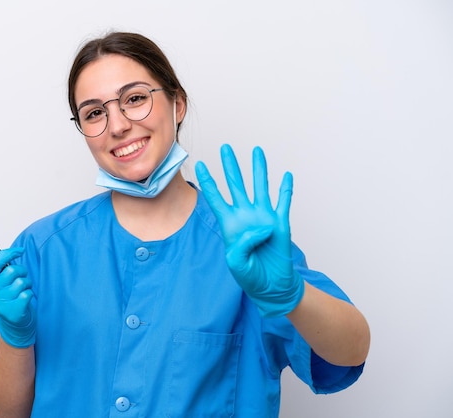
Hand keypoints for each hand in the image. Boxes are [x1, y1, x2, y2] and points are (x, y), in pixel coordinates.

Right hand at [0, 248, 36, 347]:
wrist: (14, 321)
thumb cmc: (9, 296)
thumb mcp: (1, 281)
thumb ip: (1, 266)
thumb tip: (0, 250)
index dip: (8, 253)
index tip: (20, 250)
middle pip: (12, 270)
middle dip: (22, 271)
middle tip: (22, 278)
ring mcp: (0, 303)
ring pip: (21, 282)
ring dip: (27, 284)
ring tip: (22, 290)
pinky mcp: (12, 311)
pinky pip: (27, 294)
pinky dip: (29, 294)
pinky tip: (24, 299)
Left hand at [195, 144, 303, 316]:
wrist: (271, 286)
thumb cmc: (250, 275)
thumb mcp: (237, 263)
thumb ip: (243, 244)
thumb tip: (261, 226)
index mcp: (230, 224)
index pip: (216, 198)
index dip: (208, 182)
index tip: (200, 165)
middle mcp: (245, 215)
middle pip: (236, 185)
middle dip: (230, 166)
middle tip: (225, 147)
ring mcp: (263, 217)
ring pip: (260, 186)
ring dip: (258, 169)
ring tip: (256, 151)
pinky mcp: (280, 223)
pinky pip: (283, 202)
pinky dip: (285, 189)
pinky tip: (286, 175)